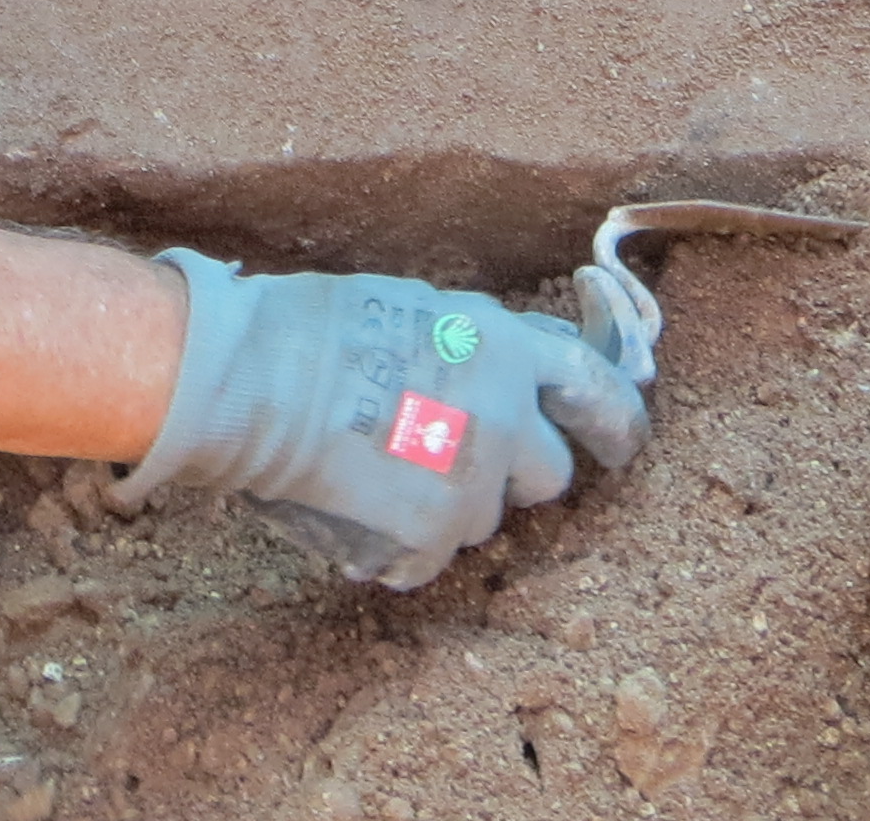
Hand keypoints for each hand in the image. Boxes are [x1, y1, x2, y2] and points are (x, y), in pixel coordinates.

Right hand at [107, 249, 646, 590]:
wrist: (251, 378)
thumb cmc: (312, 327)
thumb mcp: (418, 308)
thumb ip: (477, 347)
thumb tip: (504, 372)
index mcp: (504, 345)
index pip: (597, 385)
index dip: (615, 420)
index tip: (618, 443)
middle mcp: (505, 416)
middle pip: (549, 473)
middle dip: (511, 472)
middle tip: (454, 460)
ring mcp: (471, 484)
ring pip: (484, 519)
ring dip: (447, 508)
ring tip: (378, 474)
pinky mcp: (429, 538)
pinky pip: (429, 560)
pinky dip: (397, 548)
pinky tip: (351, 508)